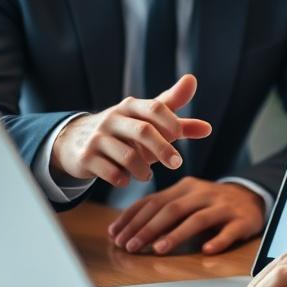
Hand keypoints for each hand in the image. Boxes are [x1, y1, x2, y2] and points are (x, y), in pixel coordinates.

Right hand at [50, 75, 210, 186]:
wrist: (76, 141)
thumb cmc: (126, 133)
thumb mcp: (149, 126)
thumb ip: (179, 125)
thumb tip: (209, 128)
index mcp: (131, 107)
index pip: (155, 107)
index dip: (171, 121)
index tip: (181, 135)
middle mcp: (113, 118)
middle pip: (143, 131)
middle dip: (163, 149)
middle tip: (177, 164)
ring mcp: (97, 138)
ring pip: (128, 155)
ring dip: (143, 169)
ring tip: (148, 176)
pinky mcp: (85, 157)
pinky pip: (110, 172)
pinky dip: (123, 179)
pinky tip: (127, 180)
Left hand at [108, 179, 264, 254]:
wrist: (251, 197)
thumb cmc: (211, 203)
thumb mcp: (186, 200)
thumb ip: (161, 210)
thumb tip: (126, 230)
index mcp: (185, 187)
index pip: (154, 201)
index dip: (133, 218)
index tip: (116, 234)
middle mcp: (203, 193)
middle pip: (172, 209)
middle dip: (148, 228)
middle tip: (131, 246)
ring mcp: (223, 206)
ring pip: (198, 219)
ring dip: (176, 235)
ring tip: (159, 249)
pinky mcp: (242, 220)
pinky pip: (229, 231)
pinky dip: (218, 240)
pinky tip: (206, 250)